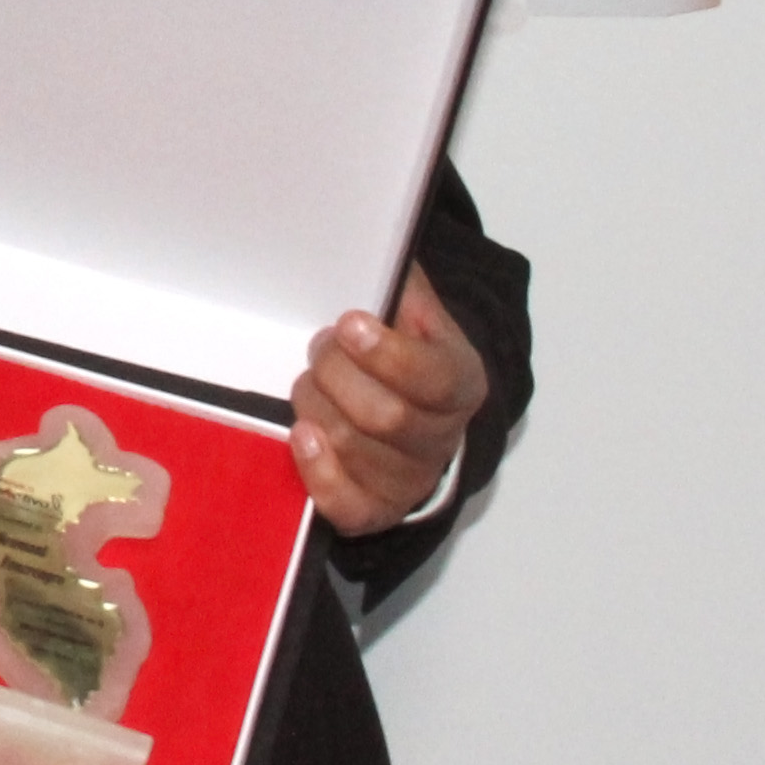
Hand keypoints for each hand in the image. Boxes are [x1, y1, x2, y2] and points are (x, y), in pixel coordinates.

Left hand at [291, 267, 488, 536]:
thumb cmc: (405, 360)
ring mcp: (409, 480)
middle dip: (337, 374)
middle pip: (385, 416)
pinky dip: (317, 469)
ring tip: (310, 382)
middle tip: (320, 346)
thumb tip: (384, 253)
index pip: (434, 378)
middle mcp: (441, 438)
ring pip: (353, 448)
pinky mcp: (375, 511)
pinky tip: (303, 435)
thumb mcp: (415, 317)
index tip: (348, 323)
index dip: (388, 354)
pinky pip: (345, 504)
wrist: (414, 421)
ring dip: (316, 406)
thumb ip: (404, 288)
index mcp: (461, 383)